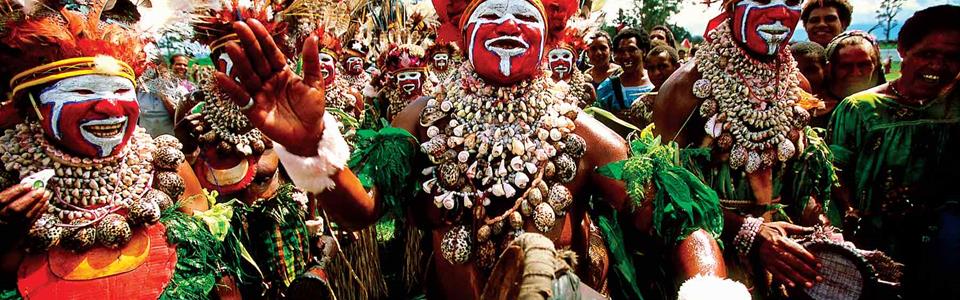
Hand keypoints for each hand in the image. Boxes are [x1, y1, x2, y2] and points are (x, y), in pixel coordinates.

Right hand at [0, 184, 49, 229]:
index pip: (3, 199)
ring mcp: (10, 226)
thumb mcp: (5, 202)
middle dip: (30, 198)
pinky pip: (31, 222)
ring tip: (46, 195)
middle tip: (41, 190)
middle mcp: (1, 218)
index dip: (16, 191)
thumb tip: (29, 186)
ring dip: (38, 204)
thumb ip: (13, 195)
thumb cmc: (6, 210)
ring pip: (25, 216)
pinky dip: (40, 211)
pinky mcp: (20, 232)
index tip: (28, 185)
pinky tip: (45, 203)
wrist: (5, 231)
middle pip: (15, 208)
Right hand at [174, 112, 202, 151]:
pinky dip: (201, 136)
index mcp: (177, 128)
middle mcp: (181, 133)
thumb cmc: (184, 137)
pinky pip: (201, 136)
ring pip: (197, 129)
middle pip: (192, 123)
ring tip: (198, 131)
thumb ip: (186, 120)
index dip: (194, 115)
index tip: (200, 114)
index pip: (186, 119)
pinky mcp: (193, 144)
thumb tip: (191, 110)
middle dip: (197, 122)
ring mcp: (186, 139)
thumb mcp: (183, 128)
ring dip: (200, 129)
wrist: (185, 151)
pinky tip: (198, 137)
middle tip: (199, 123)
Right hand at [215, 19, 326, 156]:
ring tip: (231, 47)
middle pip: (256, 60)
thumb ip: (311, 62)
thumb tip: (312, 38)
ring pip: (248, 76)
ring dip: (239, 62)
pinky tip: (220, 76)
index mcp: (281, 72)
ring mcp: (260, 95)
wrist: (310, 135)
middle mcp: (267, 81)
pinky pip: (241, 97)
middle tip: (237, 27)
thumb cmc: (312, 109)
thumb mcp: (315, 83)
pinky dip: (231, 88)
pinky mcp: (253, 111)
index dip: (262, 38)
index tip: (252, 23)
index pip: (270, 52)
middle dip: (248, 44)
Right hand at [755, 221, 821, 287]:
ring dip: (799, 278)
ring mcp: (771, 259)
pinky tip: (793, 285)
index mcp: (782, 241)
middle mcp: (777, 250)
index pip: (798, 251)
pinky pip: (776, 274)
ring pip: (787, 270)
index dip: (809, 258)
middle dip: (808, 271)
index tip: (819, 265)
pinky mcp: (767, 264)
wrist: (752, 234)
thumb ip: (798, 229)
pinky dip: (784, 280)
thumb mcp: (783, 226)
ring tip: (809, 284)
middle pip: (795, 262)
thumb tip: (811, 229)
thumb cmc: (770, 229)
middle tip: (818, 277)